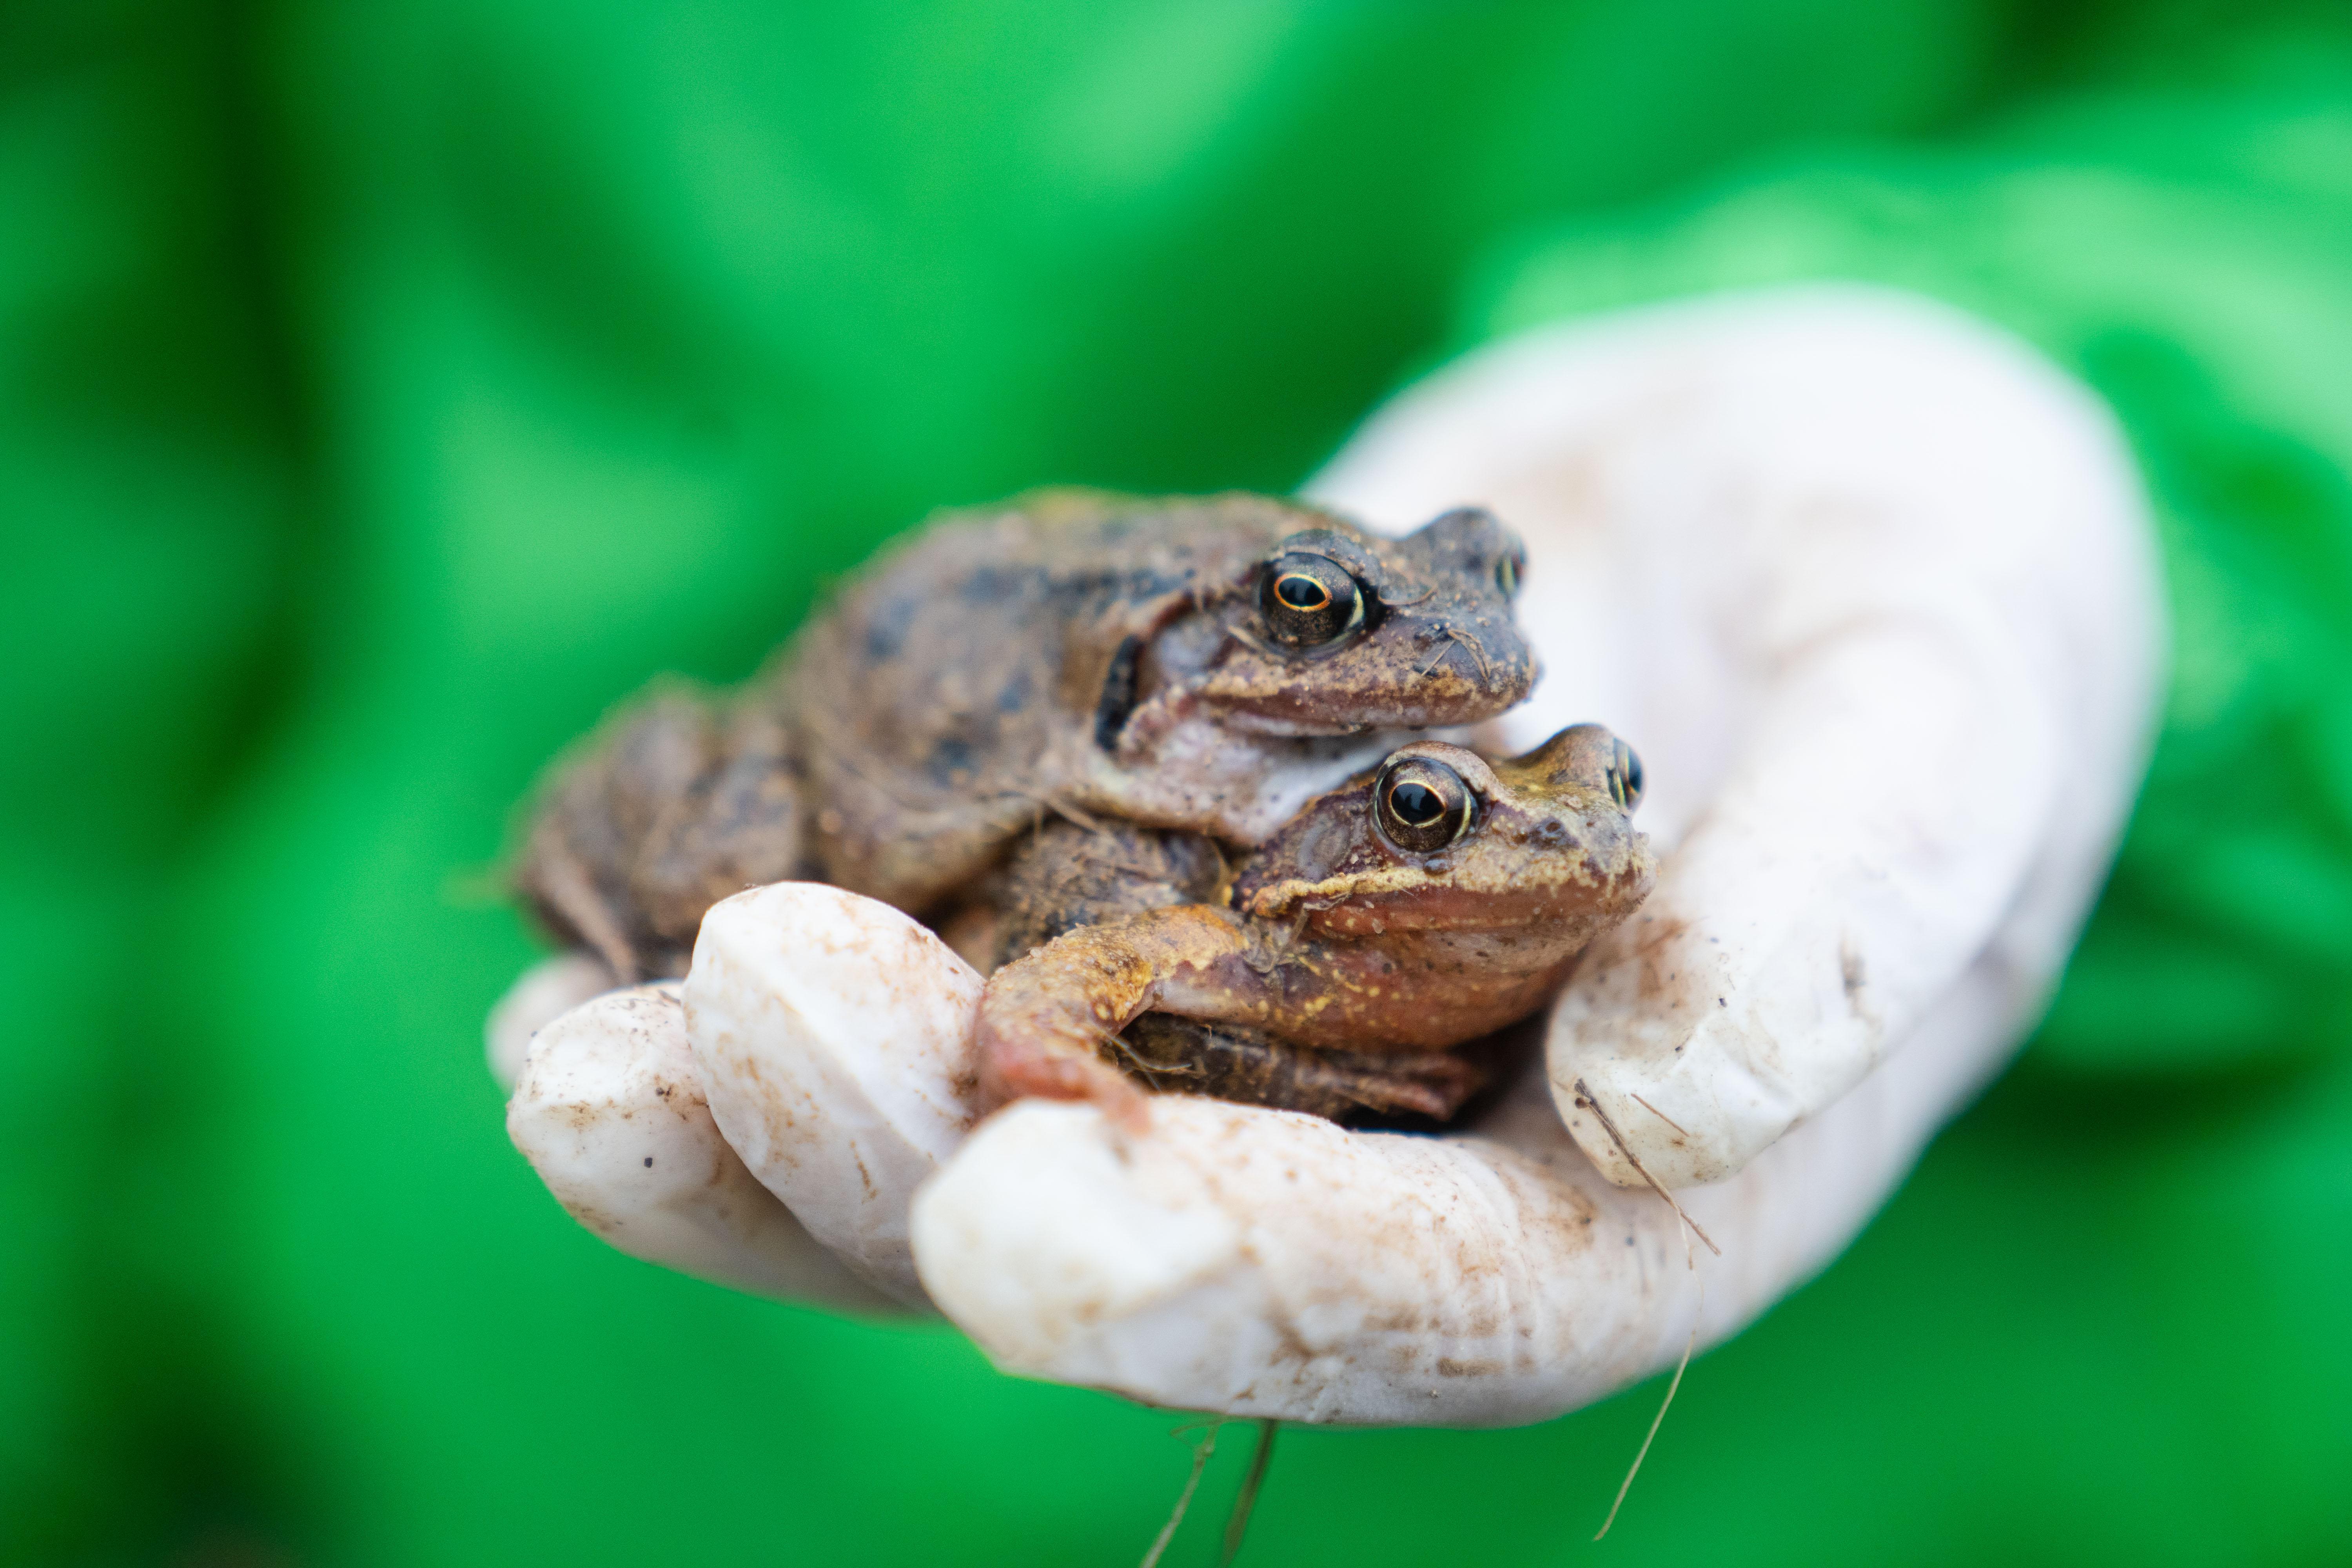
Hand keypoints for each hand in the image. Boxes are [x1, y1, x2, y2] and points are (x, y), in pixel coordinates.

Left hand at [497, 283, 2162, 1423]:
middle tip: (730, 1021)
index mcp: (1622, 1195)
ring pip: (978, 1168)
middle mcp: (1403, 1162)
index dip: (1224, 1286)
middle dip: (917, 1171)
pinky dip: (754, 1008)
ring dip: (763, 1132)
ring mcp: (1247, 1051)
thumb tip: (1677, 1086)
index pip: (1419, 1309)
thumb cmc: (1922, 614)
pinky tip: (597, 968)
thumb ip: (1861, 906)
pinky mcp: (1137, 920)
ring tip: (572, 1051)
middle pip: (1143, 1250)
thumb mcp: (1952, 720)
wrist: (1772, 508)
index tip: (1019, 1218)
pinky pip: (930, 1005)